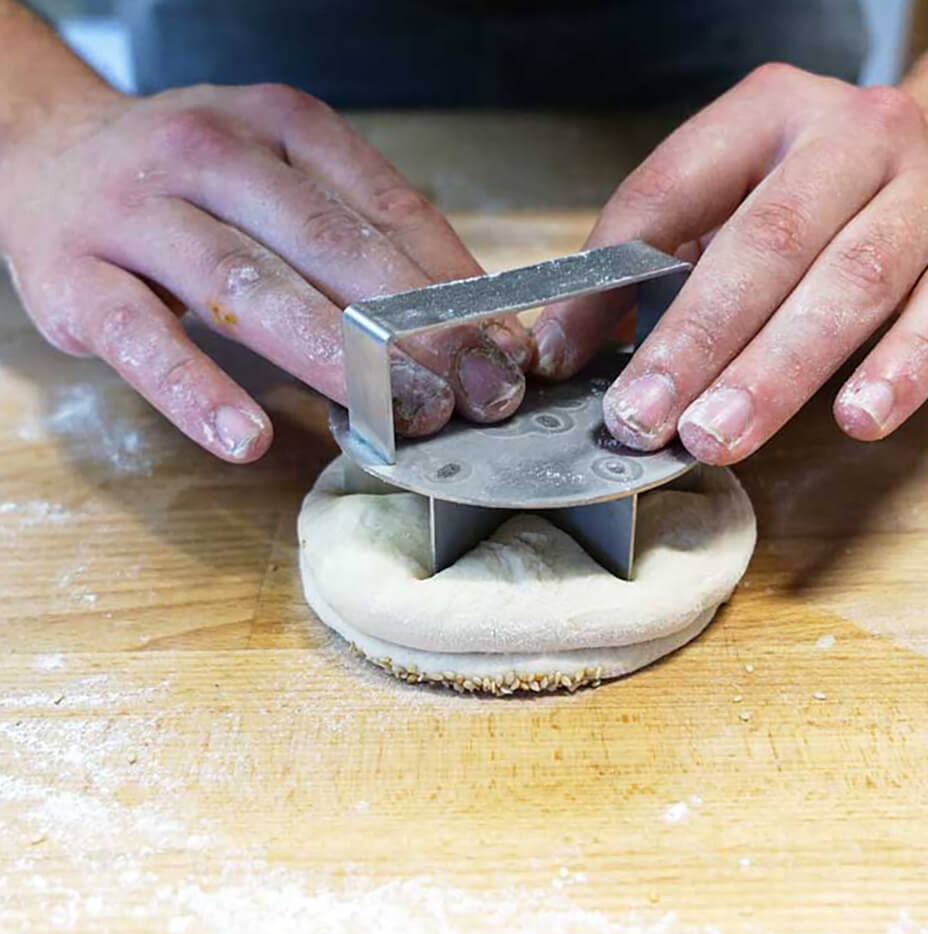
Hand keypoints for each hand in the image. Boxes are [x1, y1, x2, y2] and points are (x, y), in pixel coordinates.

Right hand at [0, 83, 530, 460]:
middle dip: (412, 327)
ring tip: (394, 417)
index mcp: (279, 125)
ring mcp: (137, 213)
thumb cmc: (189, 184)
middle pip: (327, 245)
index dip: (453, 282)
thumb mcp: (281, 178)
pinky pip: (144, 340)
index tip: (504, 346)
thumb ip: (365, 236)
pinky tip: (249, 436)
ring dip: (331, 358)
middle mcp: (210, 153)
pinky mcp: (76, 278)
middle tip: (470, 394)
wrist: (44, 151)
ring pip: (245, 286)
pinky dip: (199, 392)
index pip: (386, 205)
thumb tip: (470, 320)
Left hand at [532, 64, 927, 462]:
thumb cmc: (806, 204)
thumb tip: (561, 348)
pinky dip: (900, 369)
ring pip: (849, 283)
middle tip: (643, 418)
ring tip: (715, 436)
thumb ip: (647, 267)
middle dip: (695, 342)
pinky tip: (856, 419)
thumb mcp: (720, 209)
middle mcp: (852, 136)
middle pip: (764, 243)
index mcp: (764, 114)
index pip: (669, 190)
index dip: (611, 275)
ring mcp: (926, 190)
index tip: (566, 355)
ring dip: (775, 372)